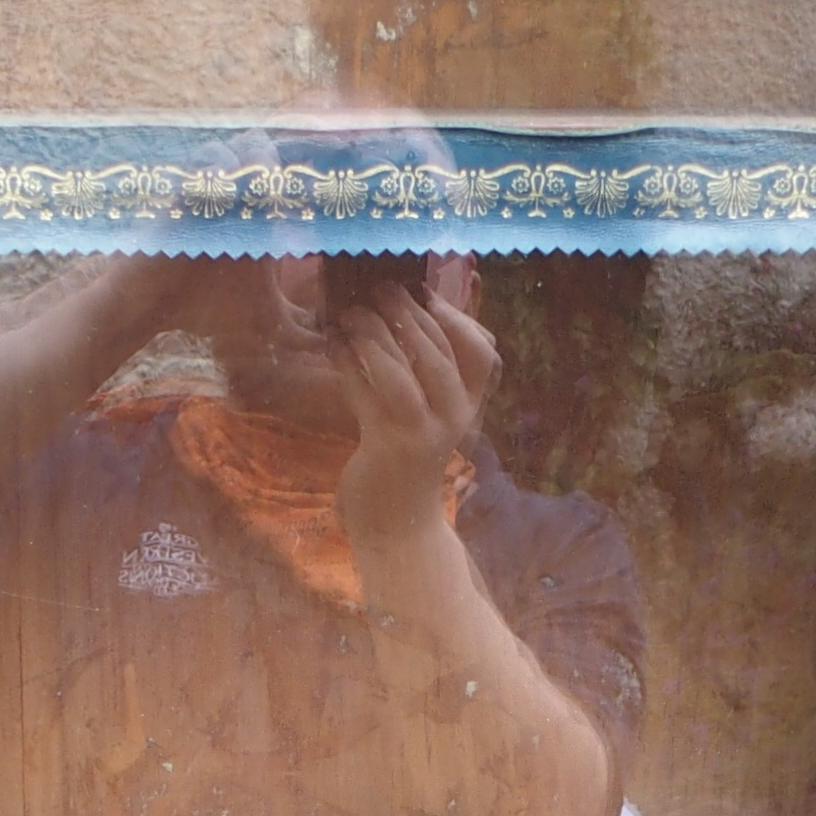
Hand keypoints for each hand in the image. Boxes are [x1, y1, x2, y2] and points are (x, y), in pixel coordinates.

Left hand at [333, 260, 500, 555]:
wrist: (398, 526)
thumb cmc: (410, 461)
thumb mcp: (432, 417)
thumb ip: (429, 374)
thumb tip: (412, 311)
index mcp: (469, 407)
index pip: (482, 353)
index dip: (456, 318)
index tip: (426, 292)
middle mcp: (453, 419)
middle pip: (436, 353)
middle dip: (405, 315)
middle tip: (378, 289)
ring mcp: (421, 435)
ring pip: (401, 372)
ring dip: (373, 335)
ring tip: (350, 313)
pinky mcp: (386, 447)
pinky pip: (365, 394)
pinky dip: (347, 364)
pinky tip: (333, 344)